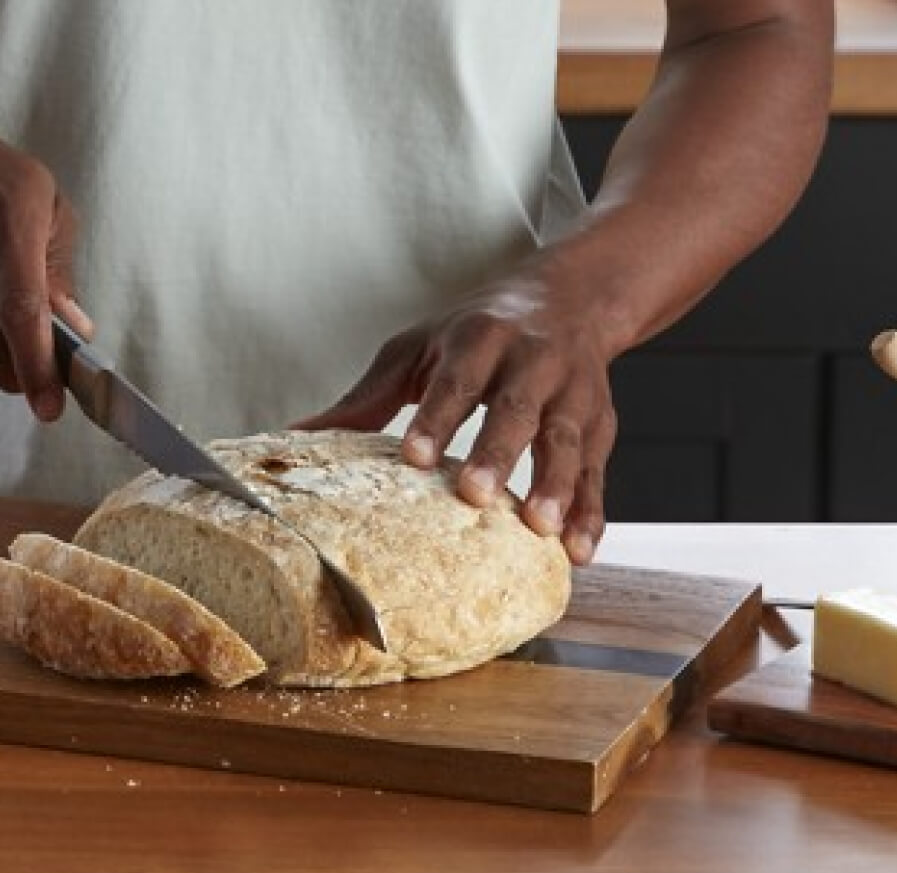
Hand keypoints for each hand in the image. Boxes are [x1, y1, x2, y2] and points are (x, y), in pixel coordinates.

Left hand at [295, 273, 621, 565]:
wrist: (570, 298)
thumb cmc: (479, 332)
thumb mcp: (420, 349)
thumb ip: (367, 399)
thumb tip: (295, 435)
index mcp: (480, 338)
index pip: (456, 380)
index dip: (436, 417)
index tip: (413, 456)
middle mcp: (532, 361)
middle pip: (516, 408)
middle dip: (497, 452)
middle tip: (475, 495)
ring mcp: (572, 393)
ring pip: (566, 440)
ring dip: (556, 485)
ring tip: (539, 528)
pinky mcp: (601, 424)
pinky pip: (599, 472)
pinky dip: (592, 512)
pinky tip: (577, 550)